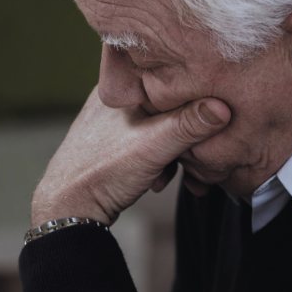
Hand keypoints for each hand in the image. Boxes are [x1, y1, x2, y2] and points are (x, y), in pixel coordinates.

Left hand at [30, 86, 230, 225]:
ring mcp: (112, 124)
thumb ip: (188, 125)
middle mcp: (115, 101)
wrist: (69, 208)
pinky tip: (154, 181)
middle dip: (182, 139)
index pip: (169, 82)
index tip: (204, 128)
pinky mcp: (112, 145)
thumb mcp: (153, 147)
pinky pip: (146, 146)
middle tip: (185, 163)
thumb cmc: (102, 173)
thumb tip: (222, 107)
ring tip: (163, 177)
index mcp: (120, 87)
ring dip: (170, 155)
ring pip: (158, 131)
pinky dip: (155, 163)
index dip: (192, 105)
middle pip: (167, 110)